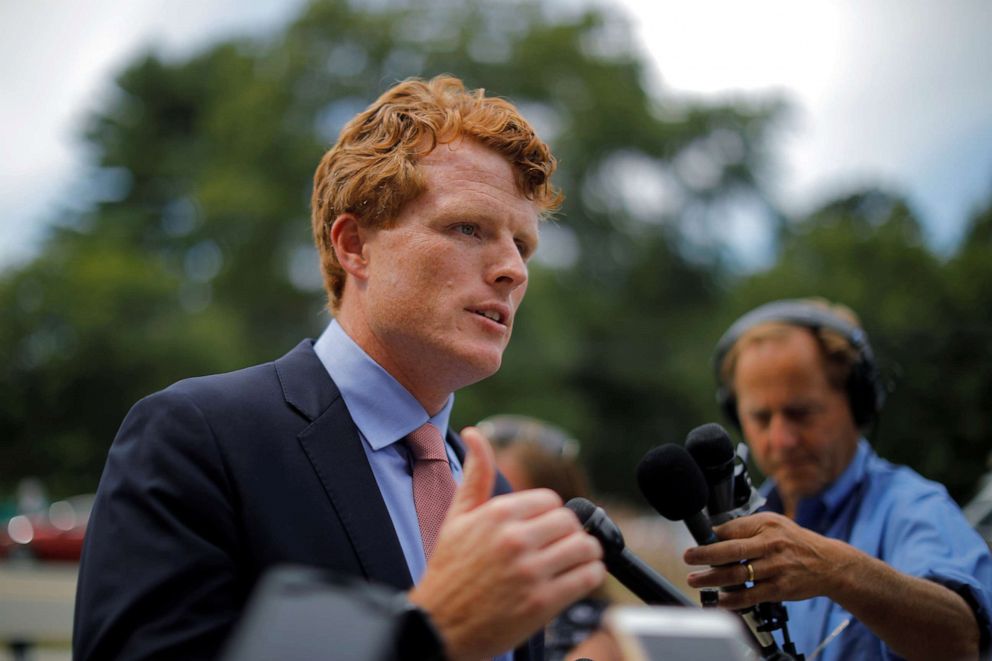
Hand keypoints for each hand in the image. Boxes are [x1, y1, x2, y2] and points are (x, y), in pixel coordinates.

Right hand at [410, 427, 605, 660]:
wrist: (438, 626)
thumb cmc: (448, 571)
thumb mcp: (457, 518)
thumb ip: (476, 475)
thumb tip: (476, 434)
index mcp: (497, 514)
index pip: (550, 501)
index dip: (548, 516)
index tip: (540, 532)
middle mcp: (514, 539)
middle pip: (571, 522)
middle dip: (567, 535)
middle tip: (556, 549)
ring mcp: (530, 571)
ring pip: (585, 547)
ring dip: (582, 555)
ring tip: (568, 563)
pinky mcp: (543, 602)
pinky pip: (588, 577)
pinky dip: (588, 577)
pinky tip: (572, 581)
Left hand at [683, 511, 849, 609]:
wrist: (830, 563)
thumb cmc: (795, 542)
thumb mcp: (773, 523)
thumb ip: (746, 527)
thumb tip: (714, 533)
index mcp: (766, 525)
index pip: (731, 529)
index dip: (710, 537)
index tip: (696, 542)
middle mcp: (771, 544)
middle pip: (731, 550)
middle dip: (705, 555)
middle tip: (688, 558)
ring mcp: (776, 567)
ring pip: (738, 574)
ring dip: (712, 579)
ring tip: (696, 581)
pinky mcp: (780, 588)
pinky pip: (752, 595)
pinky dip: (733, 599)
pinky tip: (720, 600)